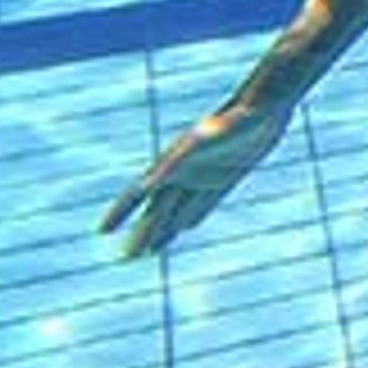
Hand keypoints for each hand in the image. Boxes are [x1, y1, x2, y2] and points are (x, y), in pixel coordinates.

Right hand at [102, 101, 286, 255]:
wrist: (265, 108)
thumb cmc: (234, 121)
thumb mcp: (205, 140)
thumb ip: (177, 161)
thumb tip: (146, 184)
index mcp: (172, 165)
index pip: (137, 194)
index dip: (120, 212)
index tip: (102, 231)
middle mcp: (184, 172)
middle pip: (157, 211)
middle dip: (142, 234)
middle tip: (126, 259)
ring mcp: (204, 176)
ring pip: (178, 210)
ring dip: (163, 231)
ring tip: (149, 251)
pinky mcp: (224, 179)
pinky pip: (204, 204)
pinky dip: (192, 218)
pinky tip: (186, 228)